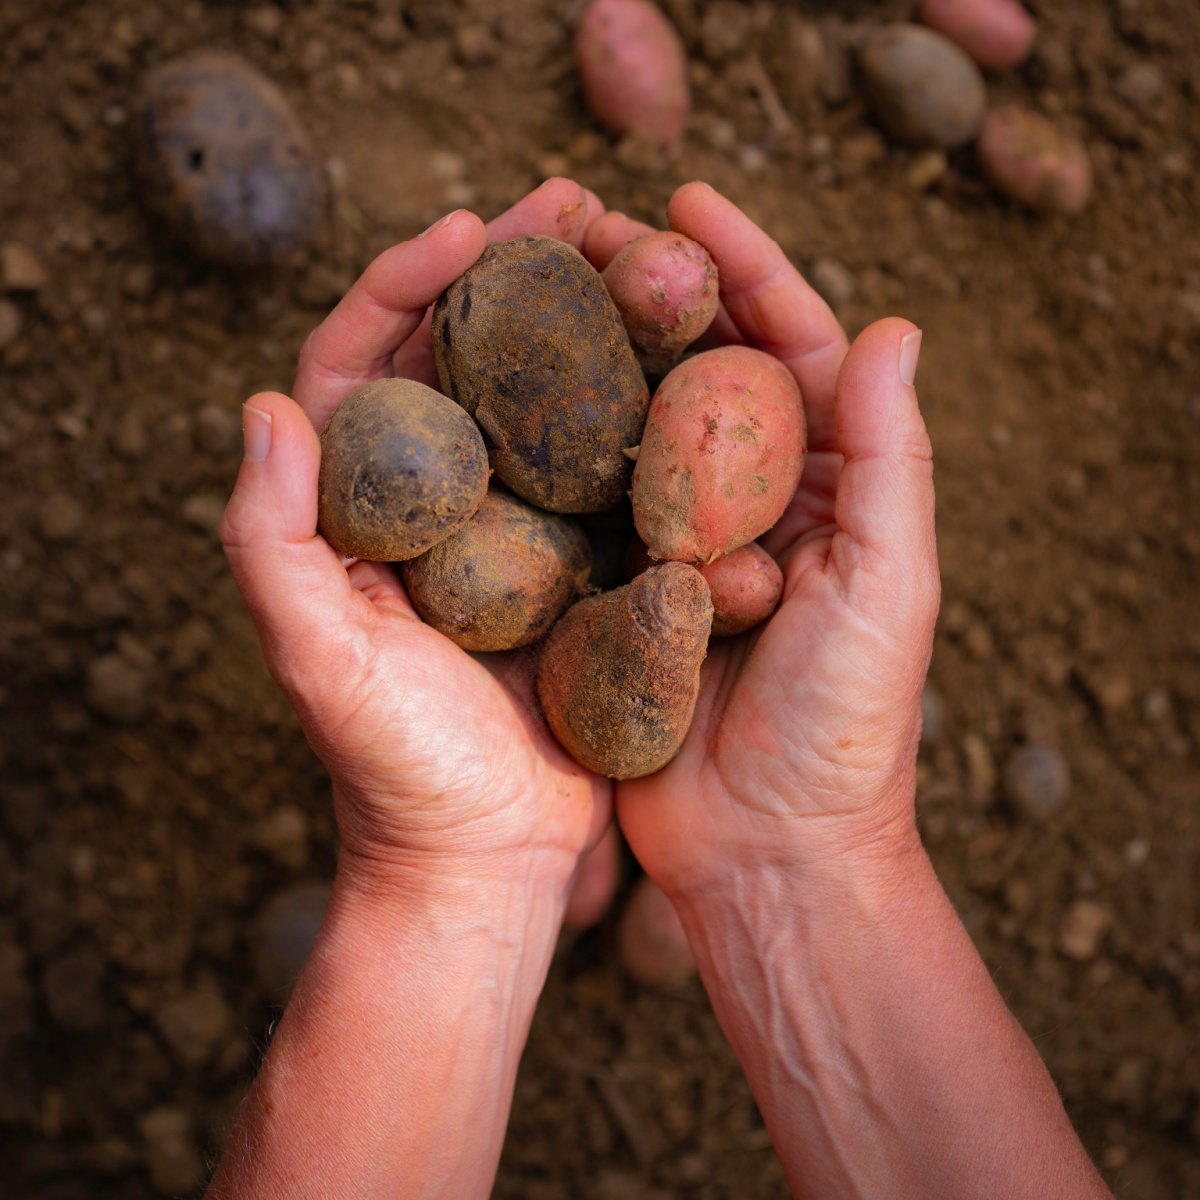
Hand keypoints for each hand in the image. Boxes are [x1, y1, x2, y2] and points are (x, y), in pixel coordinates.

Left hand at [220, 179, 612, 902]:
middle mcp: (431, 505)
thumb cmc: (395, 771)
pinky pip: (605, 472)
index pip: (361, 363)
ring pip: (544, 404)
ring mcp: (507, 530)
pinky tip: (690, 367)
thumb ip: (274, 543)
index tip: (472, 229)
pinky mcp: (574, 566)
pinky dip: (639, 415)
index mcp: (356, 510)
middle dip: (516, 276)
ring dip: (587, 327)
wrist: (485, 858)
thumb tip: (267, 405)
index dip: (405, 283)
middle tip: (580, 204)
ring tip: (645, 258)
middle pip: (463, 361)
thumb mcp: (321, 662)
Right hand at [587, 183, 939, 898]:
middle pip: (703, 370)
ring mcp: (679, 545)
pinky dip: (552, 450)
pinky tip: (504, 398)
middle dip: (654, 292)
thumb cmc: (846, 729)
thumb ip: (890, 459)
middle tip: (588, 222)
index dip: (746, 266)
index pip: (792, 348)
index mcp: (829, 488)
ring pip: (633, 425)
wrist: (768, 855)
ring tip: (537, 285)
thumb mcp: (888, 586)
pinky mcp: (621, 592)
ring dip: (594, 356)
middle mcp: (753, 504)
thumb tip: (898, 323)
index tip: (685, 196)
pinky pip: (584, 505)